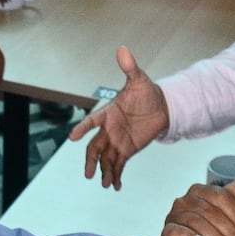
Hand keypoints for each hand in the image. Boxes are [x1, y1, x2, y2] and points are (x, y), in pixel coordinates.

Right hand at [68, 46, 168, 189]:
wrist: (161, 107)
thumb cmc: (146, 92)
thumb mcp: (139, 79)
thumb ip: (129, 67)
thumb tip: (122, 49)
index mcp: (109, 113)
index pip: (93, 121)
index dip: (83, 129)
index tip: (73, 137)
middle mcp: (110, 129)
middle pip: (95, 146)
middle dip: (91, 160)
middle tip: (88, 173)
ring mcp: (117, 141)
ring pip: (105, 158)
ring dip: (103, 171)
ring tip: (103, 183)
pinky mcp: (126, 150)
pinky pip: (118, 164)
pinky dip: (115, 175)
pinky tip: (114, 186)